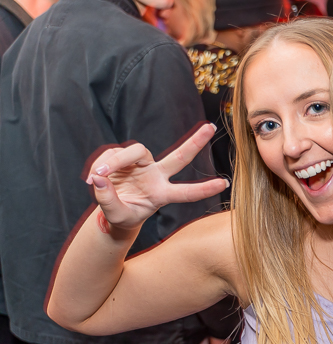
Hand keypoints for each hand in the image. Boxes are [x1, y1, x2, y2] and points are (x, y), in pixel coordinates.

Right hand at [86, 123, 227, 230]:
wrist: (111, 209)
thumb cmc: (121, 215)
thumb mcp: (116, 215)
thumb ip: (108, 200)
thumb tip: (99, 179)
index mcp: (162, 194)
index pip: (186, 192)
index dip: (204, 189)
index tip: (224, 184)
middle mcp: (157, 176)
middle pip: (179, 156)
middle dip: (195, 142)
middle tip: (211, 128)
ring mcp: (144, 165)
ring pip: (134, 151)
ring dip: (114, 162)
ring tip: (98, 177)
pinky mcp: (127, 157)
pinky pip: (113, 154)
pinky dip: (101, 165)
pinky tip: (96, 176)